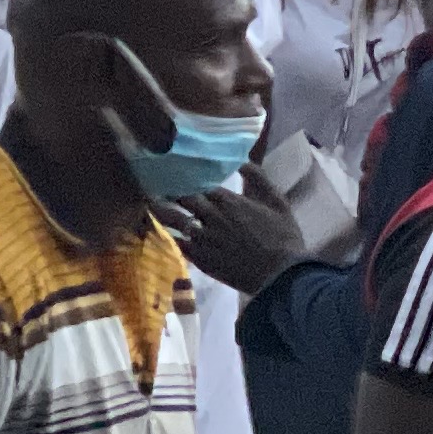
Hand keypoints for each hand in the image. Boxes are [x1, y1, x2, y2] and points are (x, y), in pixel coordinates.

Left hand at [152, 163, 305, 294]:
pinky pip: (180, 244)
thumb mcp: (276, 201)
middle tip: (155, 183)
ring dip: (161, 211)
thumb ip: (257, 178)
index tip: (175, 169)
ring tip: (150, 204)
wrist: (280, 275)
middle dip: (168, 190)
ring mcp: (204, 240)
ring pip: (175, 221)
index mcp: (229, 200)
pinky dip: (171, 236)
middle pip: (181, 199)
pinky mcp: (202, 260)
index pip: (198, 183)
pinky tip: (165, 231)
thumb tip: (241, 158)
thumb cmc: (283, 236)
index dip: (185, 176)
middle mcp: (211, 217)